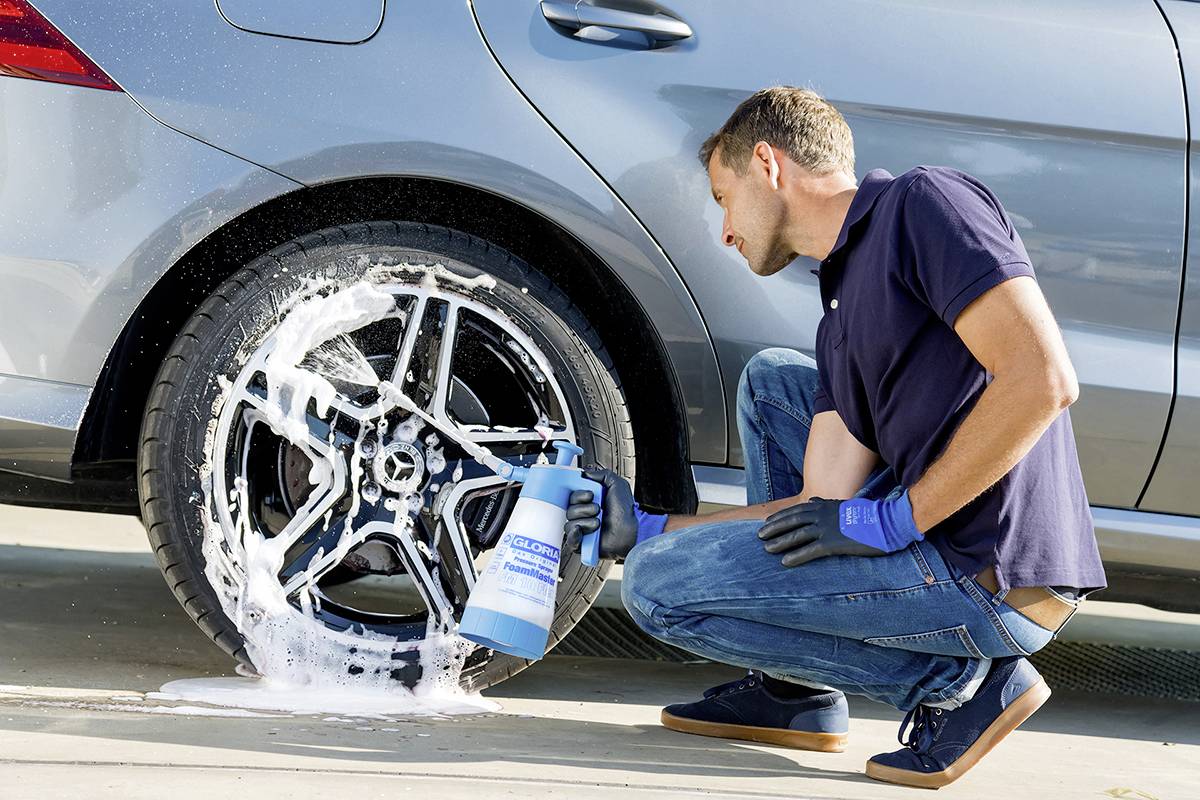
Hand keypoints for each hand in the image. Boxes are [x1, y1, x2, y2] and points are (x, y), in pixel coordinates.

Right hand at [563, 466, 638, 560]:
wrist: (629, 532)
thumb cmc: (625, 512)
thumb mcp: (618, 485)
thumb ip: (603, 474)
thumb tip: (586, 473)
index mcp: (589, 501)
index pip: (572, 495)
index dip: (579, 494)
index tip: (590, 495)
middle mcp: (583, 514)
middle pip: (569, 508)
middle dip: (584, 508)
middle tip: (597, 509)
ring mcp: (581, 528)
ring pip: (569, 522)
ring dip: (585, 521)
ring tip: (598, 523)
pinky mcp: (581, 543)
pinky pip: (569, 539)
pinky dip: (574, 535)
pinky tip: (582, 531)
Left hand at [757, 496, 890, 566]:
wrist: (886, 522)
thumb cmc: (868, 516)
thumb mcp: (844, 505)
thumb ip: (826, 504)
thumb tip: (813, 501)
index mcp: (824, 506)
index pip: (796, 511)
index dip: (779, 517)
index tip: (766, 523)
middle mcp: (822, 515)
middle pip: (791, 521)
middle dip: (774, 528)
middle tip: (759, 536)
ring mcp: (827, 528)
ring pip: (797, 535)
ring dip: (780, 542)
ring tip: (767, 549)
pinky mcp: (834, 543)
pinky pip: (810, 551)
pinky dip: (796, 556)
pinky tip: (785, 562)